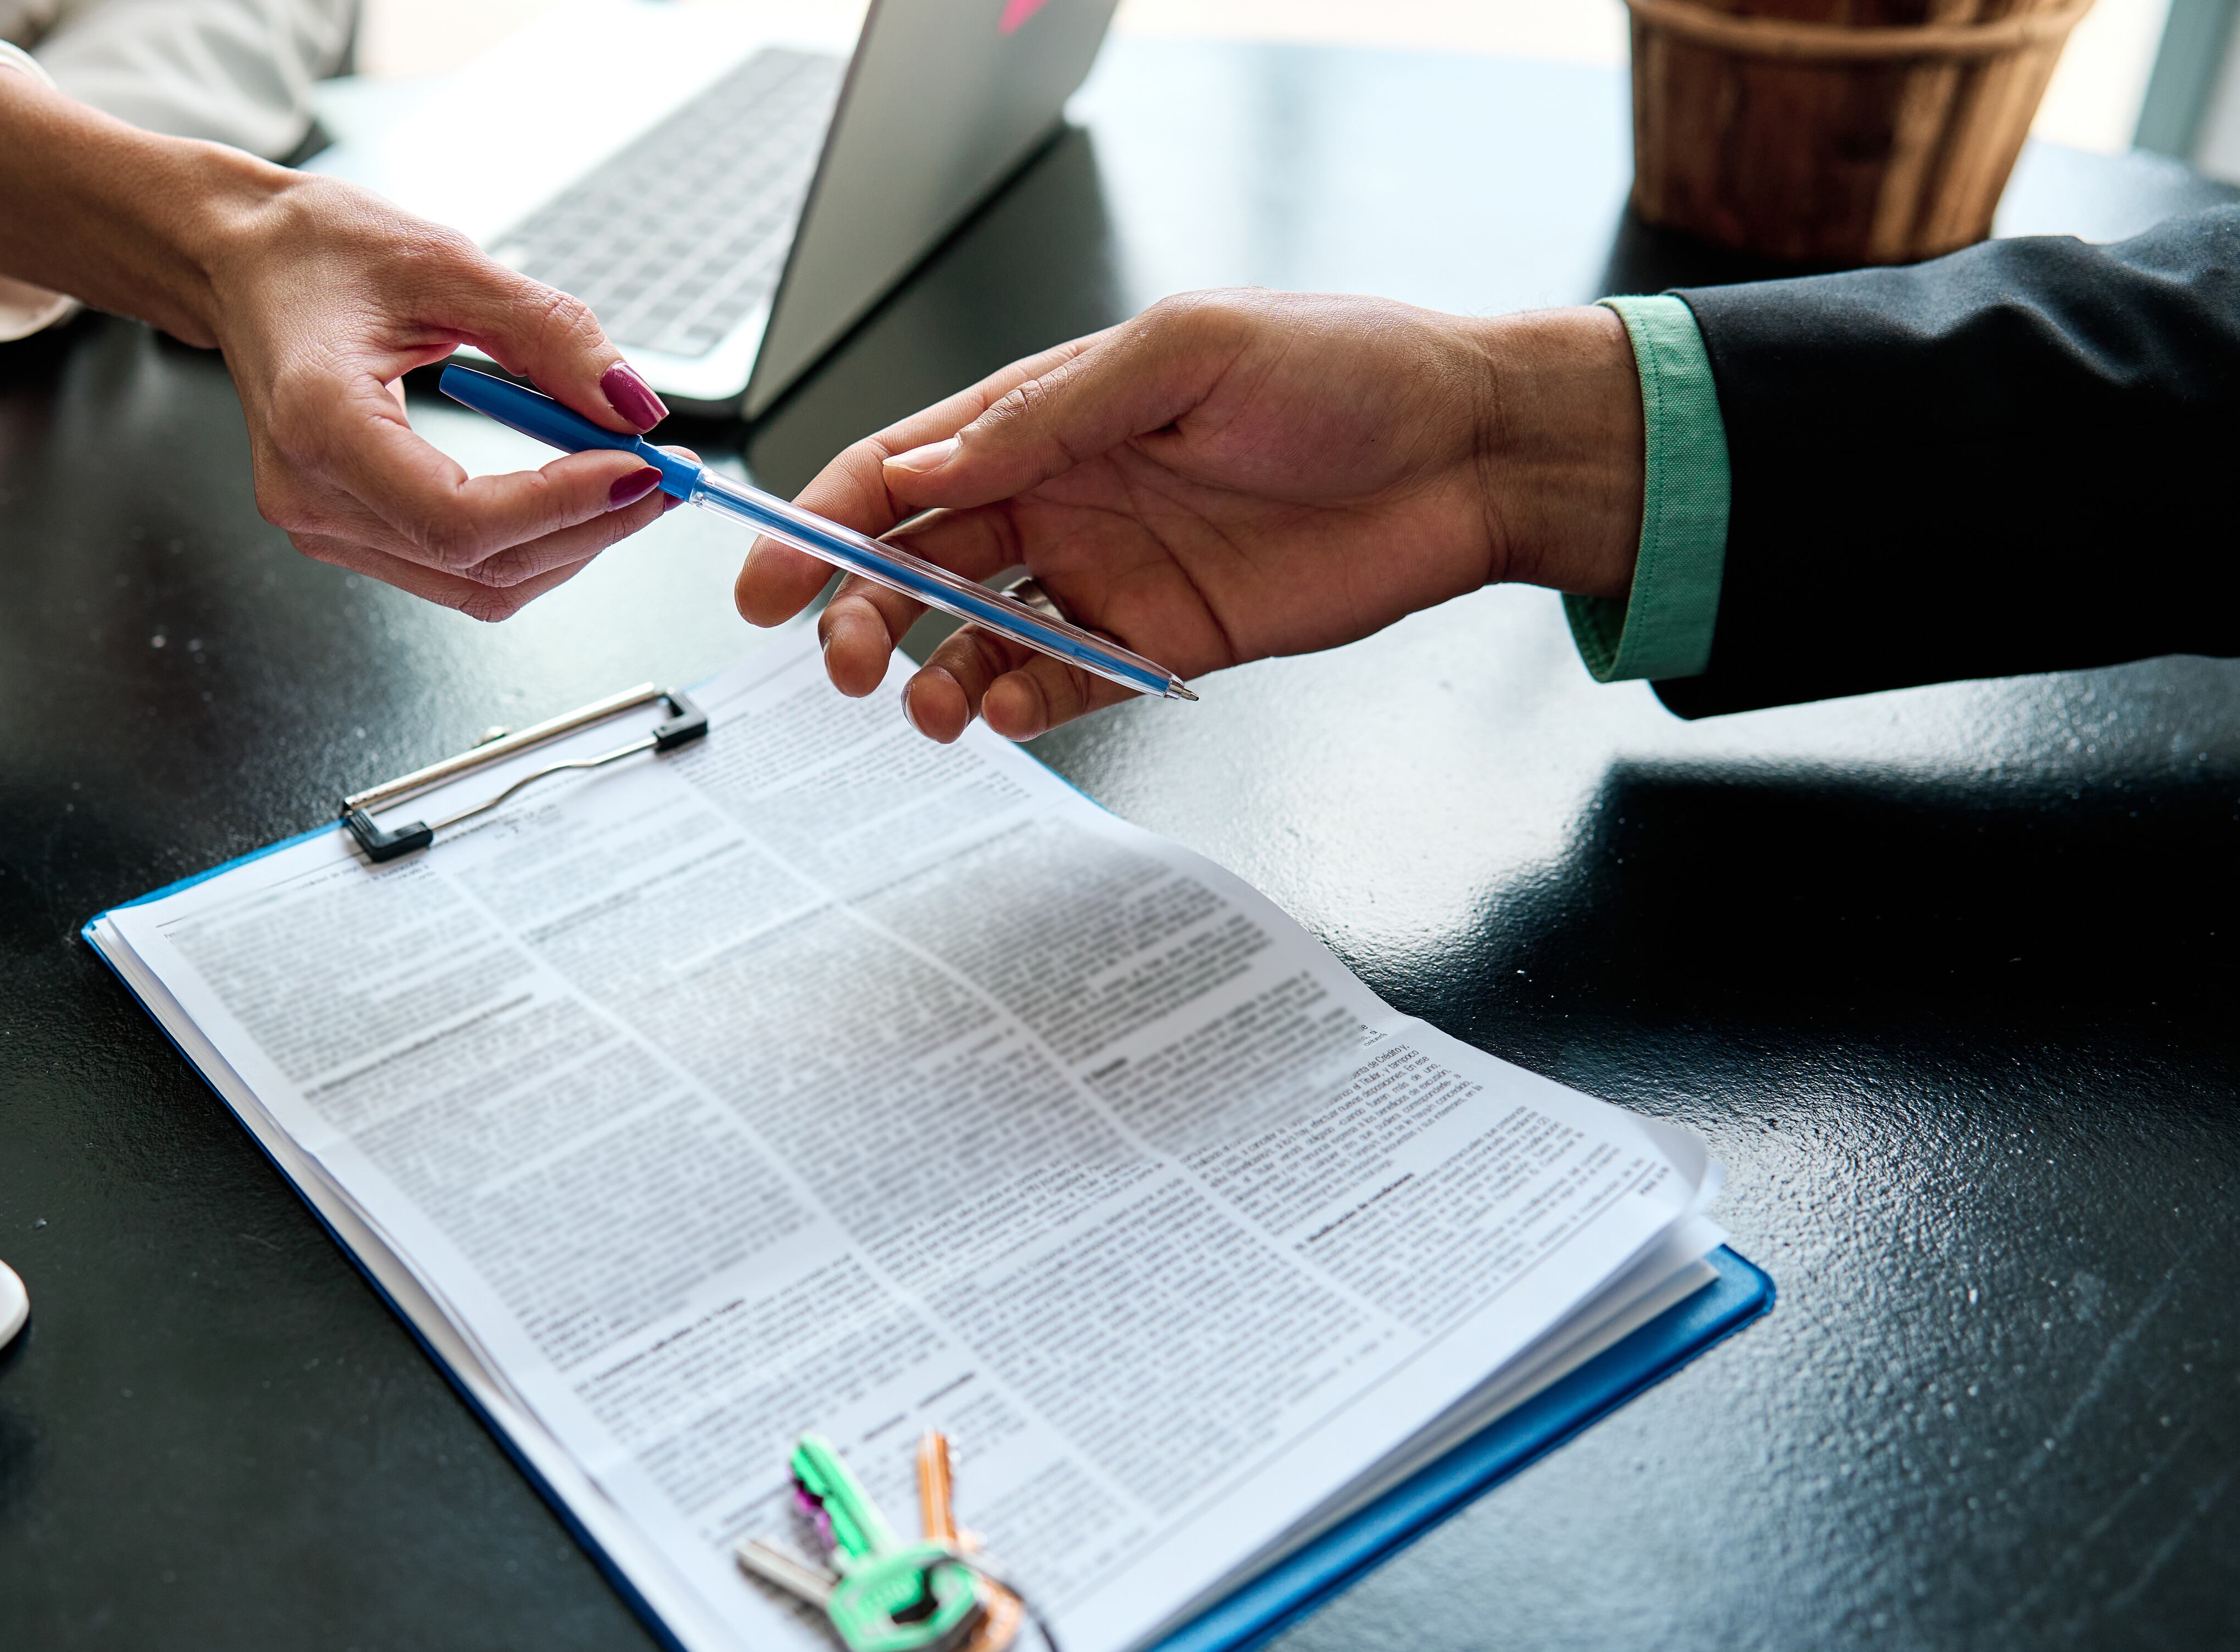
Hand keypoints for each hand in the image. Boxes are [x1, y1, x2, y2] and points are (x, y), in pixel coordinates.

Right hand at [0, 65, 678, 619]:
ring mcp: (325, 527)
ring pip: (480, 584)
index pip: (461, 518)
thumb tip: (633, 405)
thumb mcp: (443, 263)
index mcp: (320, 423)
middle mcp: (312, 497)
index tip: (639, 467)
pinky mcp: (347, 533)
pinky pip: (458, 570)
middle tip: (666, 474)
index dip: (563, 506)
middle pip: (482, 565)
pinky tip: (574, 494)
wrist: (241, 266)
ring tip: (633, 481)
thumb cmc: (315, 254)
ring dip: (571, 543)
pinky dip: (532, 541)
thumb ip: (547, 334)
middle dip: (591, 527)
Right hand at [731, 289, 1645, 739]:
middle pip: (920, 563)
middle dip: (862, 612)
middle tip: (843, 658)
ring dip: (932, 672)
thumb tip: (933, 461)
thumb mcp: (1189, 352)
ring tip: (927, 706)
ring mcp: (1108, 575)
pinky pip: (1064, 684)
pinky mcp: (1162, 645)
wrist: (1470, 454)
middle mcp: (1064, 496)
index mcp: (1051, 413)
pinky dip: (1020, 705)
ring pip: (977, 636)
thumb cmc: (1347, 371)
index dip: (824, 523)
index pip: (904, 468)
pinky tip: (1001, 712)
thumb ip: (1051, 413)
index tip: (769, 580)